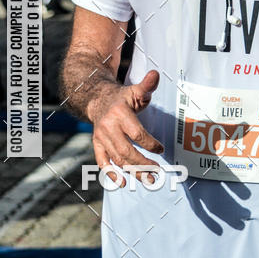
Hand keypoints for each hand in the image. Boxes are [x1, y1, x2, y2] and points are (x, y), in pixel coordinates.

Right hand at [89, 70, 163, 185]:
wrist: (96, 100)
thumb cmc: (121, 98)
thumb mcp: (135, 90)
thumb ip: (147, 85)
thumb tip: (156, 74)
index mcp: (120, 114)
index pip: (136, 133)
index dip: (150, 143)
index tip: (161, 149)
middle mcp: (108, 128)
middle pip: (127, 150)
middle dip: (143, 163)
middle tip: (157, 172)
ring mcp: (101, 138)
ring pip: (118, 159)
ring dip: (133, 171)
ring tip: (148, 180)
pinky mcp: (97, 145)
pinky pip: (102, 162)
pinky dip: (112, 174)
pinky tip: (123, 183)